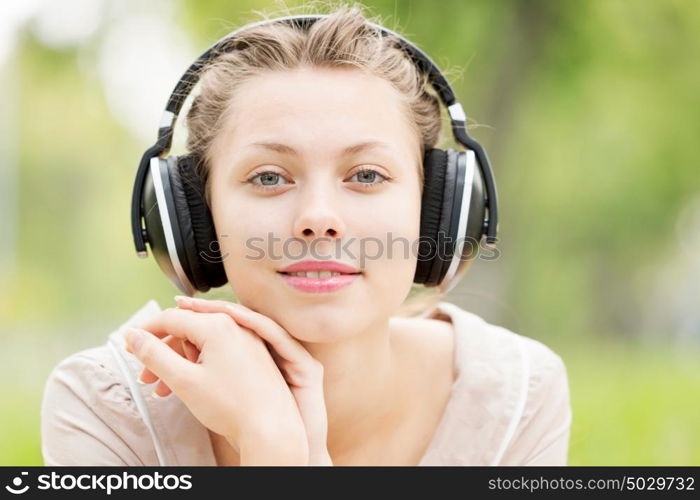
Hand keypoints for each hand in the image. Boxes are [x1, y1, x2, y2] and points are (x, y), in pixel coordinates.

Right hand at [124, 305, 307, 464]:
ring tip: (161, 388)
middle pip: (185, 330)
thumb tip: (133, 336)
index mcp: (218, 326)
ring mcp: (246, 341)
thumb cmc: (233, 407)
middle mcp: (235, 327)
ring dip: (177, 362)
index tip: (129, 346)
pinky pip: (217, 352)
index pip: (170, 318)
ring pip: (200, 343)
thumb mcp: (183, 380)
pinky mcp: (252, 356)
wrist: (270, 430)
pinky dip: (198, 365)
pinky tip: (186, 386)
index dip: (145, 332)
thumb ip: (154, 355)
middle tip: (144, 374)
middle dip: (161, 352)